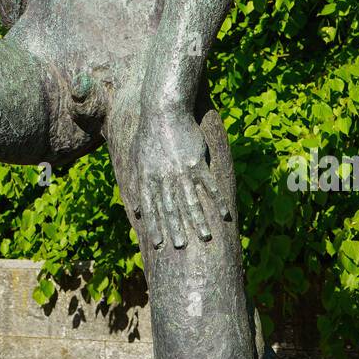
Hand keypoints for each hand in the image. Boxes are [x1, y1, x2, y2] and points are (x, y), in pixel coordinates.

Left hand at [128, 110, 229, 247]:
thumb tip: (137, 210)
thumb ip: (137, 185)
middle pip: (171, 208)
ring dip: (198, 220)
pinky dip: (216, 200)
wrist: (164, 111)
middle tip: (182, 247)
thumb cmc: (148, 135)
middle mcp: (163, 177)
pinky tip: (223, 213)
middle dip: (176, 229)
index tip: (160, 244)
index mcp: (147, 178)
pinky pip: (208, 185)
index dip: (155, 226)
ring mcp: (181, 171)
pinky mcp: (196, 162)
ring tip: (205, 237)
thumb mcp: (136, 159)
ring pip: (191, 200)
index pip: (151, 208)